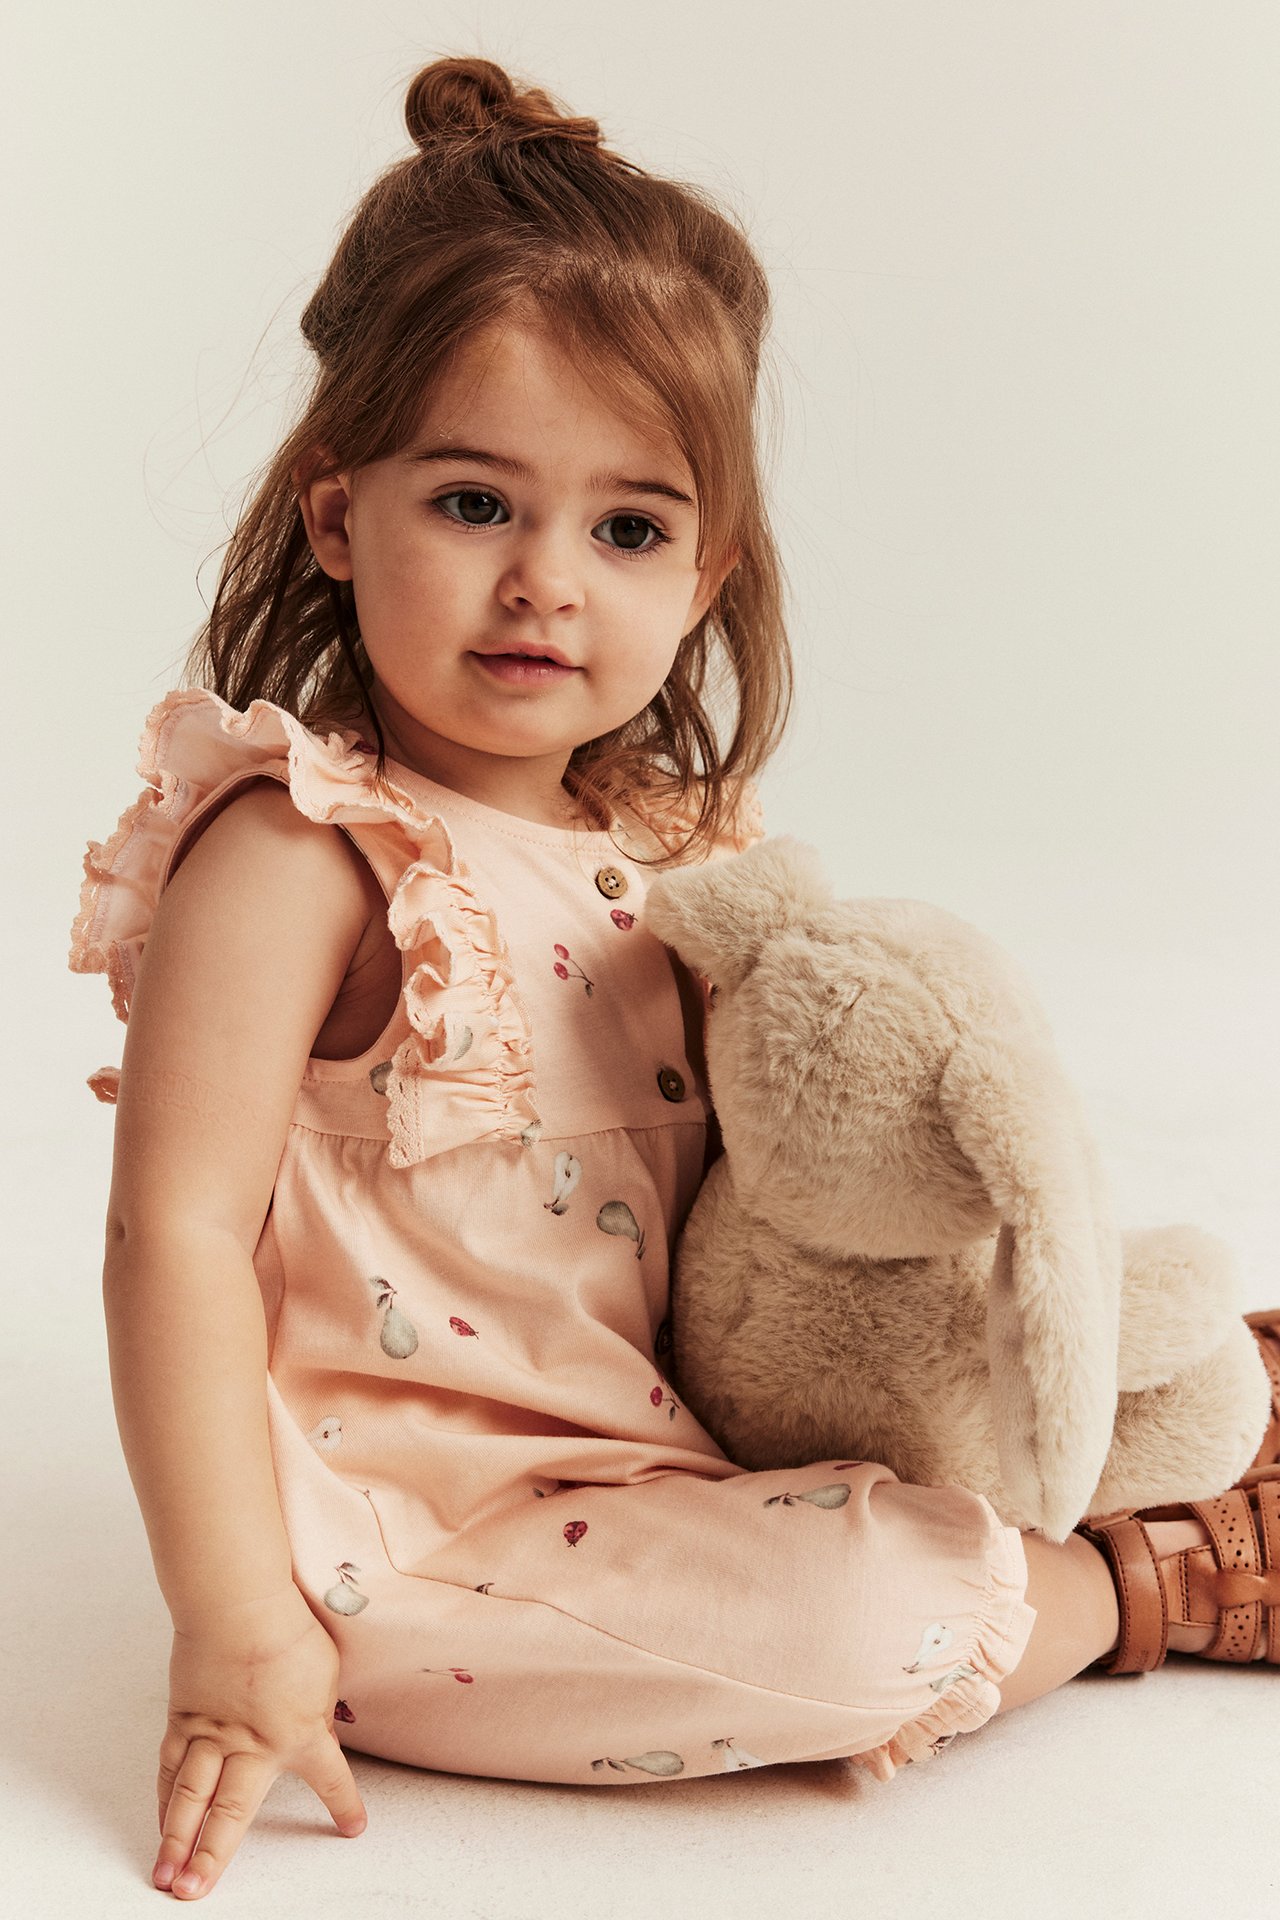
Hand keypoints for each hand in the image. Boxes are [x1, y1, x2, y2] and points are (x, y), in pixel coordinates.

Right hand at [152, 1585, 366, 1899]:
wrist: (238, 1604)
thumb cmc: (287, 1629)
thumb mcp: (325, 1672)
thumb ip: (319, 1708)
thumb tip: (316, 1726)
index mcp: (301, 1734)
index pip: (331, 1778)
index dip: (343, 1805)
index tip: (353, 1828)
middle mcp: (254, 1746)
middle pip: (231, 1813)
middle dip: (214, 1857)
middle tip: (196, 1893)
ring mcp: (213, 1734)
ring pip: (191, 1799)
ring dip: (177, 1842)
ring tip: (166, 1877)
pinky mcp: (184, 1717)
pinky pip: (171, 1766)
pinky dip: (165, 1797)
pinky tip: (162, 1821)